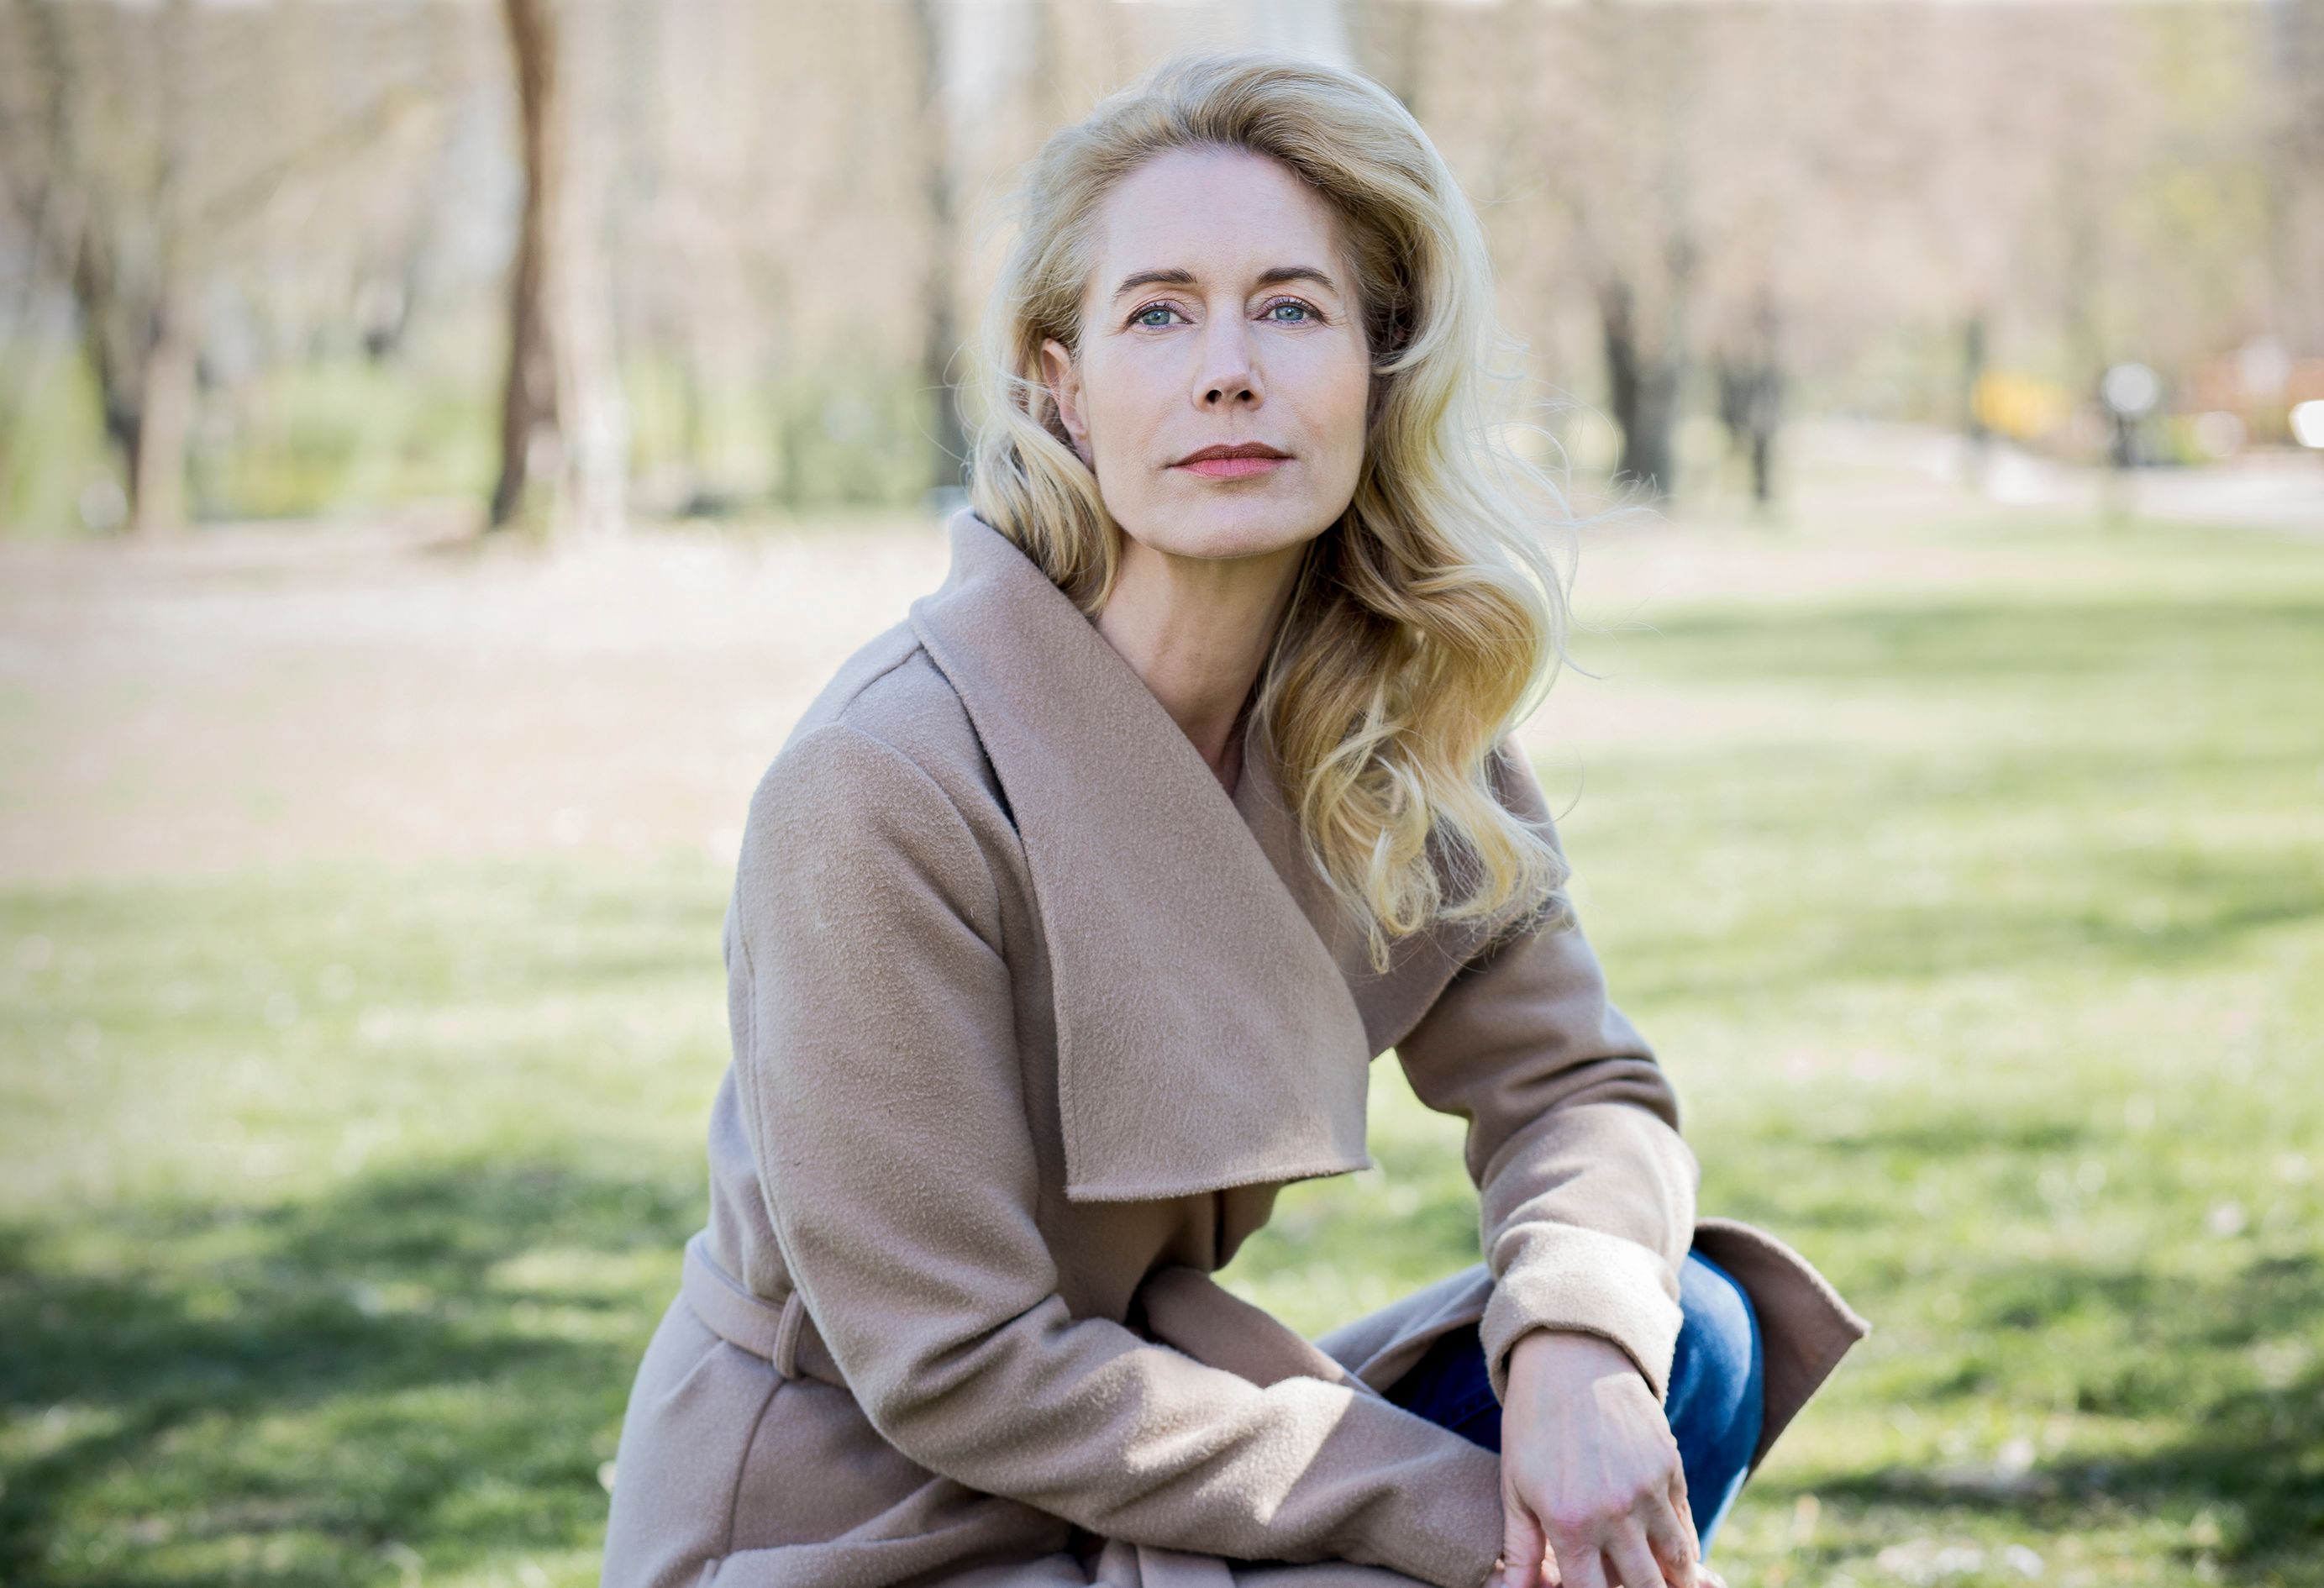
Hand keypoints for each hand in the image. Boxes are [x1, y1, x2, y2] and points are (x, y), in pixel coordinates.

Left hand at [1491, 1329, 1712, 1587]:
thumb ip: (1520, 1550)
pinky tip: (1677, 1562)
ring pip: (1677, 1564)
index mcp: (1569, 1523)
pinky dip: (1684, 1551)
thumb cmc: (1532, 1425)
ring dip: (1673, 1582)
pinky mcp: (1671, 1469)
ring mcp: (1649, 1490)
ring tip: (1667, 1587)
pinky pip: (1686, 1527)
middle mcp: (1615, 1512)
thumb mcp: (1514, 1487)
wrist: (1570, 1358)